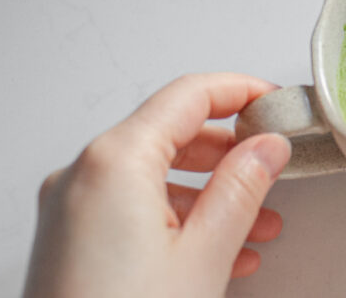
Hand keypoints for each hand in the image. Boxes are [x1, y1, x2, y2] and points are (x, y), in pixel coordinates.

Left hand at [24, 73, 291, 297]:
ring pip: (154, 174)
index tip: (277, 102)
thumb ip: (243, 187)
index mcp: (115, 161)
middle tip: (275, 164)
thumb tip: (268, 147)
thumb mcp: (204, 253)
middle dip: (230, 151)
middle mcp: (83, 174)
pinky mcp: (68, 240)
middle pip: (171, 132)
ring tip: (259, 223)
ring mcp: (70, 208)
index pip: (189, 95)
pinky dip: (179, 216)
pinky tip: (220, 249)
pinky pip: (132, 207)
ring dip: (211, 191)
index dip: (242, 91)